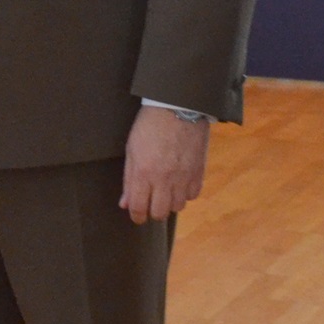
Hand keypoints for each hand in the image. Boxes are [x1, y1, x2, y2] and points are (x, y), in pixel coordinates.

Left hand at [120, 106, 211, 223]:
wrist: (178, 107)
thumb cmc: (150, 125)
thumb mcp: (132, 149)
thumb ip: (129, 179)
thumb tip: (125, 203)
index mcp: (144, 173)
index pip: (139, 207)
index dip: (136, 216)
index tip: (137, 216)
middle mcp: (164, 179)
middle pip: (160, 213)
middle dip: (153, 212)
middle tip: (151, 204)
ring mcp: (184, 176)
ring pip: (178, 207)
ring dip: (170, 203)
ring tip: (166, 191)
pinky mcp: (199, 171)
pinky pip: (193, 195)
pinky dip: (186, 193)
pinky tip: (180, 184)